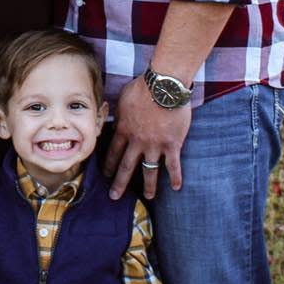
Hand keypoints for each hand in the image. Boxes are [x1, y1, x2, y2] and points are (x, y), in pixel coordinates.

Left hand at [103, 76, 190, 200]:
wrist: (164, 86)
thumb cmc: (142, 88)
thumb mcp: (123, 99)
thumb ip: (120, 114)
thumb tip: (115, 121)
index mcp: (124, 129)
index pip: (113, 151)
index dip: (109, 164)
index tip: (106, 175)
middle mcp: (137, 141)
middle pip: (127, 166)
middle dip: (120, 183)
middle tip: (114, 197)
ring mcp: (155, 145)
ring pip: (150, 171)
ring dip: (148, 186)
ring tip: (148, 197)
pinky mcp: (172, 145)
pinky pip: (173, 165)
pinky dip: (176, 177)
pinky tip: (177, 188)